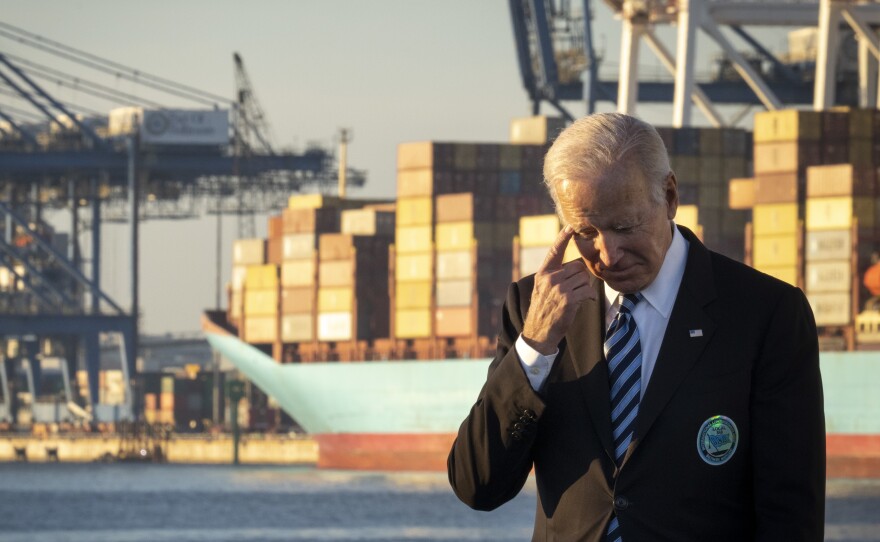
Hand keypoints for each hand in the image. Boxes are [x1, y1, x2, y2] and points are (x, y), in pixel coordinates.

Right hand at [522, 225, 596, 353]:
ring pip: (584, 278)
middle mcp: (550, 278)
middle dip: (581, 278)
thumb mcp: (543, 288)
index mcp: (543, 273)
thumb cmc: (544, 309)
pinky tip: (584, 302)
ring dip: (585, 288)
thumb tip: (576, 267)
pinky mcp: (568, 300)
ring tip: (576, 297)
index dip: (563, 237)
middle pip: (578, 267)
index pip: (555, 251)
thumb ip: (555, 275)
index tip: (571, 226)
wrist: (539, 331)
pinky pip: (587, 290)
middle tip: (575, 289)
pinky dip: (589, 297)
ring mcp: (558, 289)